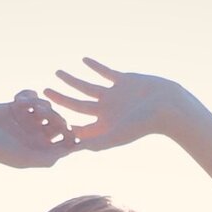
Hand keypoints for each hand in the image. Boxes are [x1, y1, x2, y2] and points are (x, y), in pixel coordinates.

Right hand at [0, 92, 76, 168]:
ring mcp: (27, 120)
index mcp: (41, 149)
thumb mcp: (26, 158)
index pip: (65, 141)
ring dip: (40, 102)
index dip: (71, 133)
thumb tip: (71, 151)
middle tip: (40, 113)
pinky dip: (28, 94)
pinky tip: (17, 99)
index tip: (67, 127)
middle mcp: (36, 135)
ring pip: (47, 105)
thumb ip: (49, 157)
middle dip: (54, 115)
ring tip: (26, 105)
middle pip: (58, 121)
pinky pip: (32, 95)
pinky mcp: (17, 106)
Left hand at [46, 60, 186, 150]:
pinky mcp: (123, 81)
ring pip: (88, 87)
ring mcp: (114, 95)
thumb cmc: (144, 124)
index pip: (79, 127)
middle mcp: (107, 112)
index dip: (63, 124)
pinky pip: (106, 72)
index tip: (44, 119)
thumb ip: (96, 142)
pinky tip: (83, 60)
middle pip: (78, 104)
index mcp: (104, 127)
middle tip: (44, 91)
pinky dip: (95, 66)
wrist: (167, 106)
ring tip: (58, 72)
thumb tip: (74, 151)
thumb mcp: (118, 135)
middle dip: (61, 98)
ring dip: (72, 80)